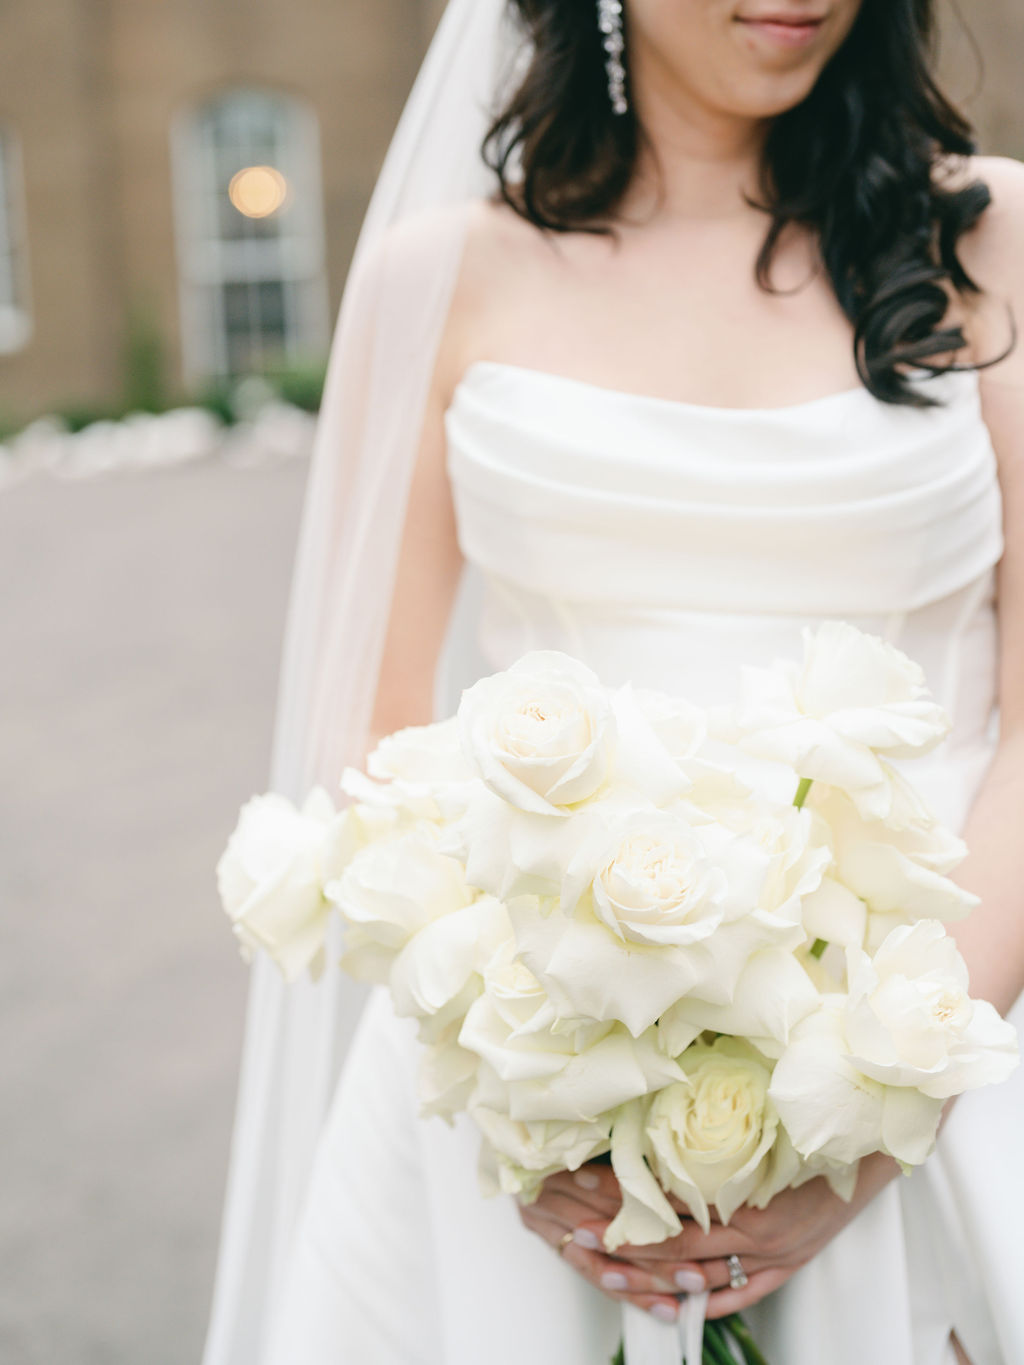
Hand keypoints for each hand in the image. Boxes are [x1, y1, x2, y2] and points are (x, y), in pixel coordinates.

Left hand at [518, 1153, 899, 1322]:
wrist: (876, 1148)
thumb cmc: (818, 1127)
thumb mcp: (767, 1120)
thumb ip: (717, 1124)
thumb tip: (664, 1103)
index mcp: (748, 1190)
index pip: (675, 1209)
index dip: (631, 1210)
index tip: (589, 1202)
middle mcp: (758, 1230)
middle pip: (679, 1247)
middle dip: (629, 1247)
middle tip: (583, 1240)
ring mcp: (775, 1255)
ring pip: (703, 1278)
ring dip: (656, 1280)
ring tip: (612, 1276)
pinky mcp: (790, 1267)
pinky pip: (742, 1296)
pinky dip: (706, 1302)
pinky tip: (674, 1304)